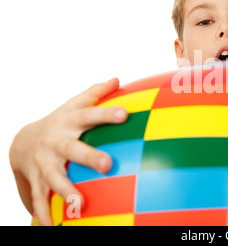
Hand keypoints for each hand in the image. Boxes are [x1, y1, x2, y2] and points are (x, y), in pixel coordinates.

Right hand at [9, 78, 127, 225]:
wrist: (23, 141)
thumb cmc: (61, 121)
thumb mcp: (74, 104)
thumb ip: (95, 93)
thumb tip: (117, 79)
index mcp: (70, 122)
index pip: (90, 115)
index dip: (106, 114)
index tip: (124, 114)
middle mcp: (57, 142)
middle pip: (73, 149)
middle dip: (88, 157)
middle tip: (107, 164)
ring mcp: (45, 163)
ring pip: (55, 178)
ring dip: (66, 191)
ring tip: (79, 204)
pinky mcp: (37, 181)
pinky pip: (40, 200)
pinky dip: (44, 215)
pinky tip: (50, 228)